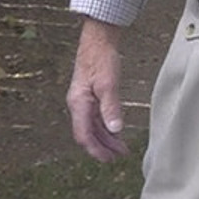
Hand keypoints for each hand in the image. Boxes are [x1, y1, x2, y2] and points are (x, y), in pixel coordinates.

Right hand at [67, 17, 129, 161]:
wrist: (98, 39)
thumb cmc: (101, 58)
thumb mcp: (108, 83)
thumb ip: (111, 108)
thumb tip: (115, 130)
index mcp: (79, 103)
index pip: (84, 135)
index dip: (95, 150)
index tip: (109, 159)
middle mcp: (77, 104)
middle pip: (87, 134)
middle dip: (102, 147)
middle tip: (119, 157)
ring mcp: (83, 101)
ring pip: (92, 127)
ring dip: (105, 139)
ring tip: (121, 148)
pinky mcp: (89, 96)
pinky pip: (95, 118)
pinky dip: (105, 127)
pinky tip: (116, 132)